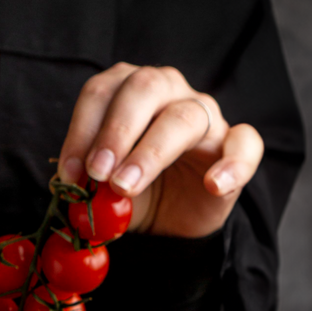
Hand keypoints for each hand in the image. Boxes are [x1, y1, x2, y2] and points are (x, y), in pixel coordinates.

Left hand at [58, 63, 264, 238]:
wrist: (170, 221)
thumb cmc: (133, 192)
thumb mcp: (101, 190)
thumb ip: (85, 185)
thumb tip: (66, 189)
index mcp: (129, 95)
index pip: (103, 91)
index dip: (82, 129)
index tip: (69, 173)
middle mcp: (169, 95)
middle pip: (144, 89)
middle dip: (115, 131)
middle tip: (97, 174)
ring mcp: (206, 118)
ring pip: (185, 116)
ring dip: (151, 152)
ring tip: (125, 186)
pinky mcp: (234, 148)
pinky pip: (245, 144)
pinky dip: (232, 164)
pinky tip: (214, 185)